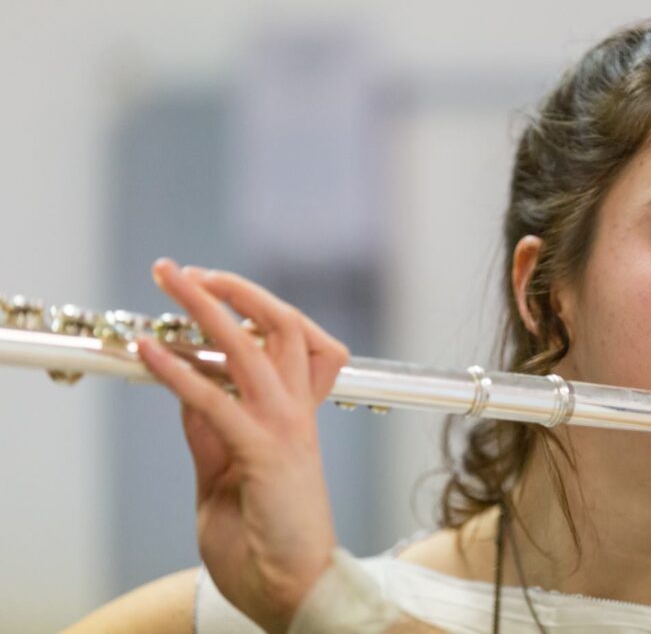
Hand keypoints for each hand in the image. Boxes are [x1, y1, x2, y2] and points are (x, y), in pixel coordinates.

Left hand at [136, 258, 348, 633]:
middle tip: (185, 270)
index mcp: (295, 415)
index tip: (209, 295)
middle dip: (233, 290)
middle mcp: (295, 412)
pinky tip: (148, 350)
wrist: (293, 587)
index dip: (253, 311)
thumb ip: (210, 428)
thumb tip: (185, 384)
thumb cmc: (264, 535)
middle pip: (280, 326)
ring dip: (205, 307)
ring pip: (250, 346)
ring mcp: (284, 428)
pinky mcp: (262, 452)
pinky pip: (214, 400)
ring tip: (170, 279)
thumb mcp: (226, 470)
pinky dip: (177, 371)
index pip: (292, 343)